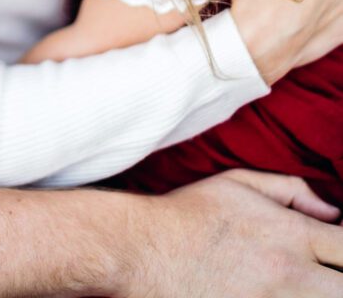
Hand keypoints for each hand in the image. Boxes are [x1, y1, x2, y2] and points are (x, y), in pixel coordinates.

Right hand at [120, 170, 342, 297]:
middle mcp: (289, 273)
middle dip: (340, 281)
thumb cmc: (190, 214)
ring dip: (318, 293)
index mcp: (290, 233)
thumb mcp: (239, 182)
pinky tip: (277, 295)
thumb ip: (292, 190)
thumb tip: (332, 210)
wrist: (146, 251)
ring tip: (303, 286)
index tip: (337, 253)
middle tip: (325, 276)